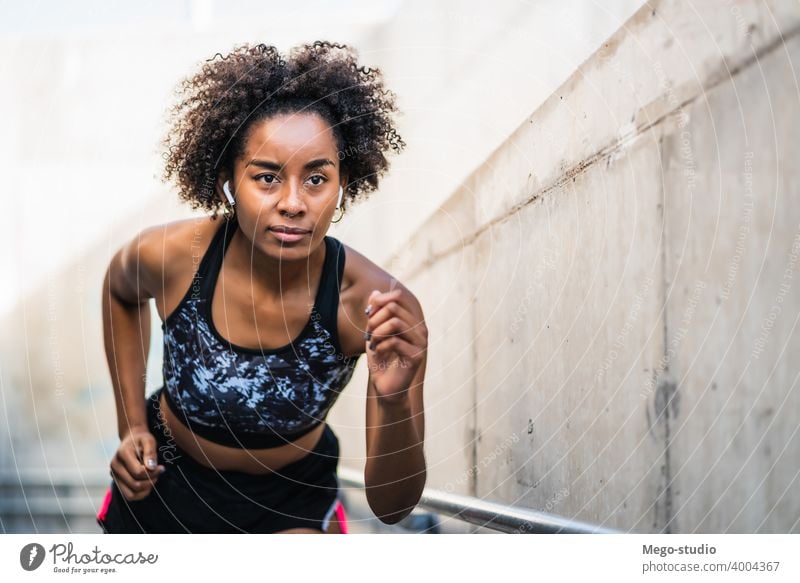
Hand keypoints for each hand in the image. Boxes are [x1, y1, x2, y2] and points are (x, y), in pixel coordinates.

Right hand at [110, 427, 165, 500]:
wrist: (131, 440)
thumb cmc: (142, 439)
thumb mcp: (149, 440)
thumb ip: (150, 452)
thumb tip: (151, 467)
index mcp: (122, 454)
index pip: (138, 472)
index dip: (153, 472)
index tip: (161, 467)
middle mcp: (115, 466)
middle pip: (134, 484)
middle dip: (151, 481)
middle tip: (159, 473)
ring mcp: (114, 475)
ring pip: (130, 494)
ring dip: (146, 490)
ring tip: (154, 479)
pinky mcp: (117, 481)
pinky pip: (128, 495)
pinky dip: (141, 494)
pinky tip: (148, 484)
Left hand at [364, 287, 426, 402]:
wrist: (385, 387)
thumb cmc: (381, 359)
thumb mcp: (374, 332)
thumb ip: (375, 313)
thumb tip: (375, 292)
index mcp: (411, 320)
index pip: (398, 297)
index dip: (380, 301)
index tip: (368, 314)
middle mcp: (420, 329)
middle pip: (394, 307)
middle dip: (375, 319)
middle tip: (369, 333)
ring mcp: (421, 342)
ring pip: (396, 322)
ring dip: (377, 332)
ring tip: (372, 343)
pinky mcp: (417, 356)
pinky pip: (395, 341)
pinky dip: (380, 346)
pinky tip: (377, 353)